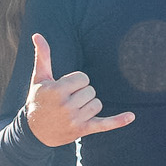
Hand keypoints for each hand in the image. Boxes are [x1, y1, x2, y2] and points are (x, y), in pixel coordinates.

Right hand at [24, 32, 134, 146]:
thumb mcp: (39, 78)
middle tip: (66, 101)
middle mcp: (66, 106)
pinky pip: (104, 124)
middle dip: (81, 93)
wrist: (34, 131)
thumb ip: (42, 56)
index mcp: (56, 90)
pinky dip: (118, 121)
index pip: (83, 78)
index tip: (65, 89)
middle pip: (91, 90)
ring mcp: (75, 119)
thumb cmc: (38, 100)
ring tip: (73, 111)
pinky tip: (131, 116)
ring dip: (89, 105)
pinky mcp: (83, 130)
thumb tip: (37, 34)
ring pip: (97, 104)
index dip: (76, 81)